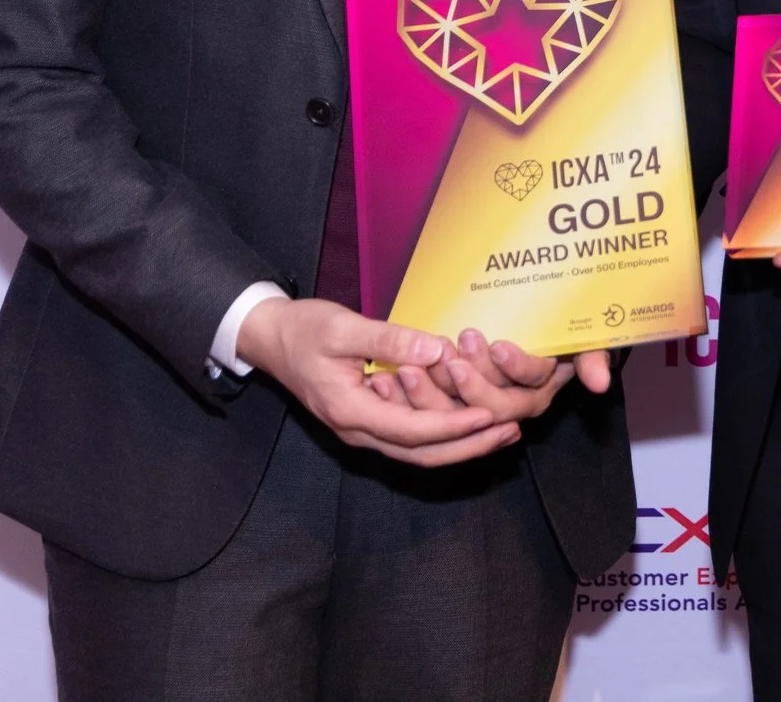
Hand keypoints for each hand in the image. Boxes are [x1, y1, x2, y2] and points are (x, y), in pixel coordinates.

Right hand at [236, 297, 514, 466]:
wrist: (270, 338)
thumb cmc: (303, 329)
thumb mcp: (343, 328)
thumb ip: (389, 340)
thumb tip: (436, 351)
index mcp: (349, 410)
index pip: (411, 429)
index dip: (452, 425)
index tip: (488, 415)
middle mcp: (357, 430)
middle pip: (421, 453)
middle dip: (468, 446)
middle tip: (510, 430)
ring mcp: (362, 430)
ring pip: (418, 451)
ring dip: (461, 445)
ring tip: (502, 431)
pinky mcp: (368, 421)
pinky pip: (411, 438)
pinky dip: (443, 435)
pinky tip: (469, 422)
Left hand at [431, 332, 613, 423]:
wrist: (539, 332)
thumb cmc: (561, 334)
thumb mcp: (584, 340)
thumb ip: (592, 358)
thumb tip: (600, 383)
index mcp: (541, 388)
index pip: (531, 383)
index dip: (517, 367)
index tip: (498, 345)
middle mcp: (514, 403)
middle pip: (494, 405)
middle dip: (473, 383)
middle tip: (452, 356)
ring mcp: (482, 403)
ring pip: (460, 411)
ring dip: (436, 392)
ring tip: (418, 366)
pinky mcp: (453, 401)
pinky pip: (434, 408)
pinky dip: (416, 395)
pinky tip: (397, 375)